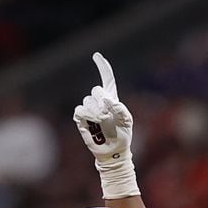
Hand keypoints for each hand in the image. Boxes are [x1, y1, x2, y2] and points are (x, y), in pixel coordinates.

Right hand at [72, 52, 138, 198]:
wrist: (113, 151)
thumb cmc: (122, 136)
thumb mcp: (127, 122)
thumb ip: (120, 108)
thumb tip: (106, 99)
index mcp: (111, 99)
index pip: (107, 79)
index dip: (103, 67)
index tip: (96, 56)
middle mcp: (99, 102)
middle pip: (96, 90)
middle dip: (103, 102)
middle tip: (109, 117)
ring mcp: (89, 109)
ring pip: (88, 102)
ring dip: (97, 113)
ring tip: (104, 124)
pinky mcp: (81, 118)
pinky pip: (80, 110)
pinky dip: (87, 116)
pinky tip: (93, 124)